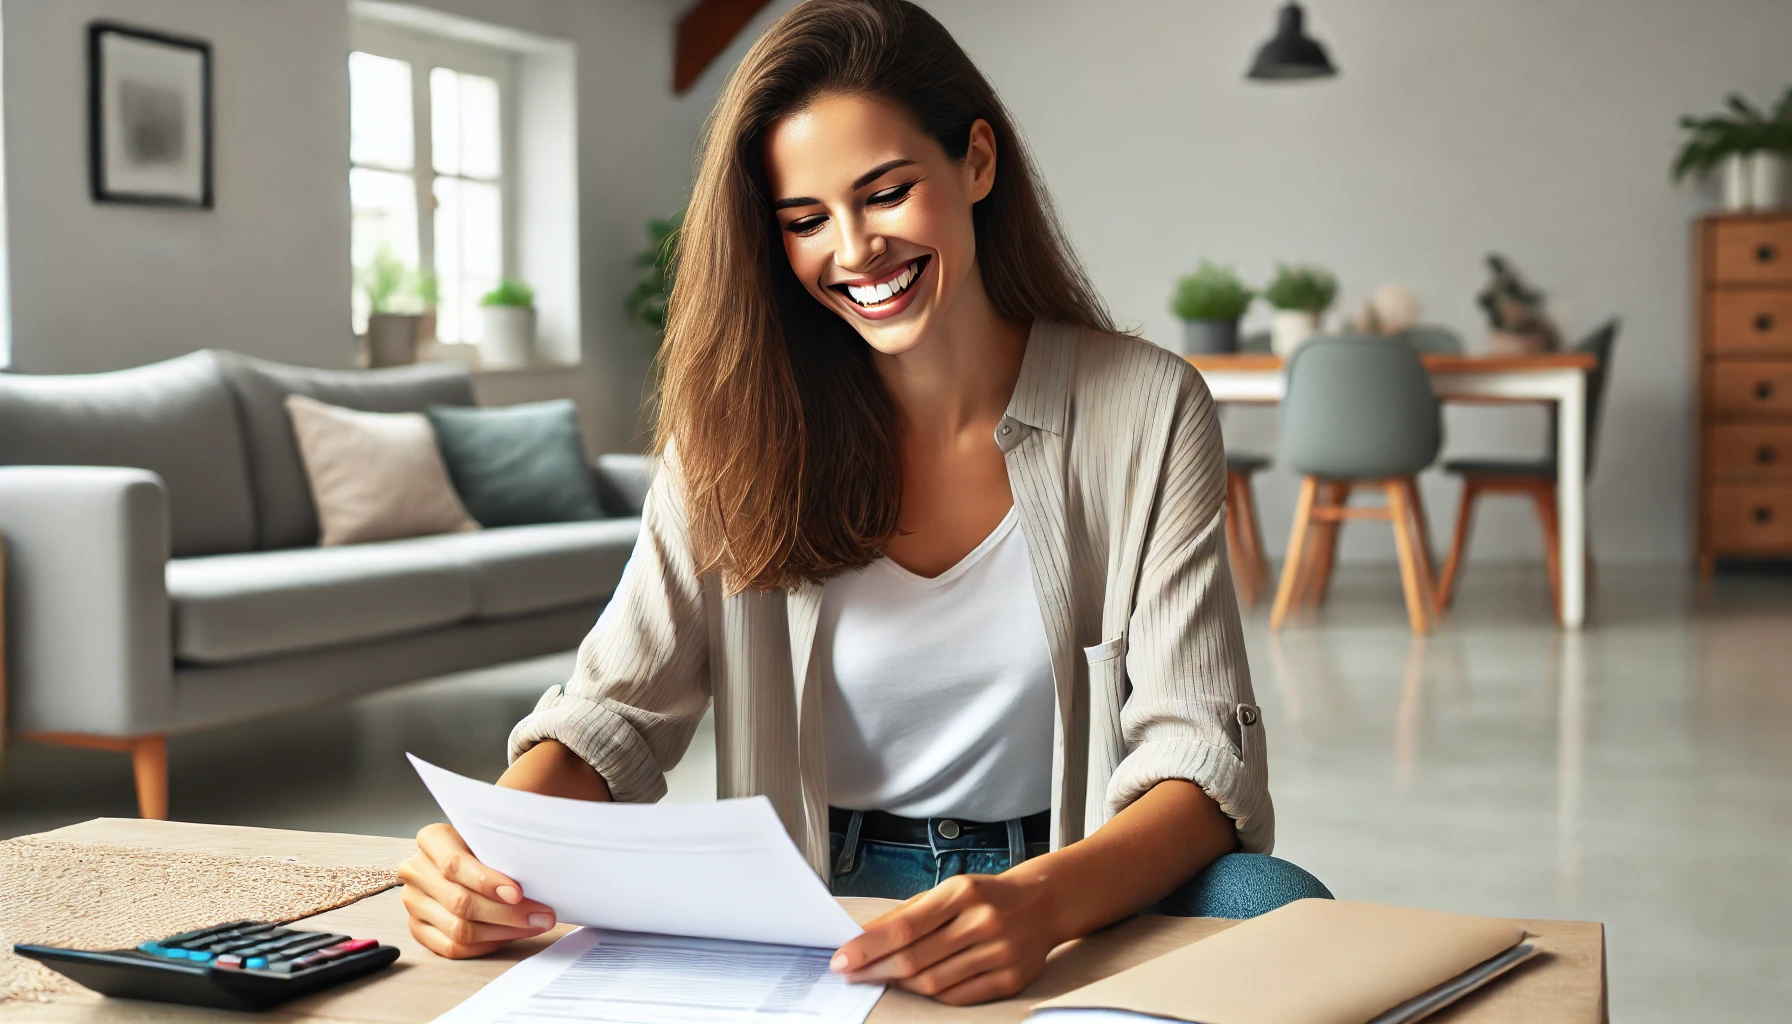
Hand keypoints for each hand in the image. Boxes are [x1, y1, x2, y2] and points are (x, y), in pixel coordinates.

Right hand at [398, 822, 557, 957]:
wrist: (454, 856)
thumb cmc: (478, 846)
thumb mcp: (486, 837)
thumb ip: (501, 853)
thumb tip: (538, 880)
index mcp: (432, 840)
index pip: (454, 865)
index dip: (487, 882)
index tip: (518, 894)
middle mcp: (416, 870)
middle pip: (460, 902)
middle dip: (506, 914)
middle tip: (541, 916)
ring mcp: (413, 902)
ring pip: (458, 929)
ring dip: (501, 932)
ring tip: (531, 926)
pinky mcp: (417, 928)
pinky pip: (451, 948)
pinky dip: (484, 945)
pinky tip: (507, 936)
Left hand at [829, 872, 1060, 1004]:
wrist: (1044, 904)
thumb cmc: (987, 896)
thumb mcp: (950, 890)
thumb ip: (908, 913)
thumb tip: (863, 937)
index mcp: (963, 893)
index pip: (905, 927)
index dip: (868, 947)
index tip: (842, 959)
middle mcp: (983, 922)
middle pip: (915, 959)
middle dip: (875, 970)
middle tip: (851, 975)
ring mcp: (1000, 953)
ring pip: (934, 983)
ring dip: (900, 985)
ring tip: (880, 979)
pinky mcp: (1010, 980)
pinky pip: (958, 997)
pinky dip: (931, 996)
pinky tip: (915, 987)